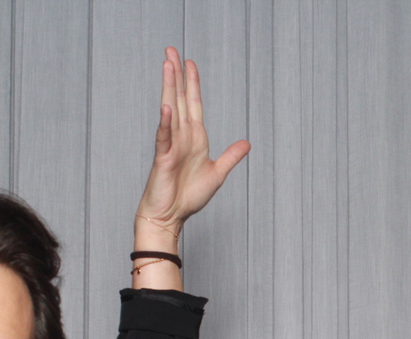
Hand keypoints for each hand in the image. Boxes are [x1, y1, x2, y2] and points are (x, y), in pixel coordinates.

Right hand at [135, 47, 249, 252]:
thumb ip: (231, 157)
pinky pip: (164, 136)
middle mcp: (182, 136)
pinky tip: (166, 106)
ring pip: (170, 110)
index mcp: (195, 138)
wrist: (171, 216)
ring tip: (167, 65)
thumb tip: (247, 143)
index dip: (192, 83)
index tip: (190, 63)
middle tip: (171, 50)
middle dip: (176, 75)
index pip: (193, 104)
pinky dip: (166, 122)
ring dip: (169, 87)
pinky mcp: (163, 157)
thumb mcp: (218, 174)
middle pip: (179, 99)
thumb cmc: (188, 197)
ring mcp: (171, 145)